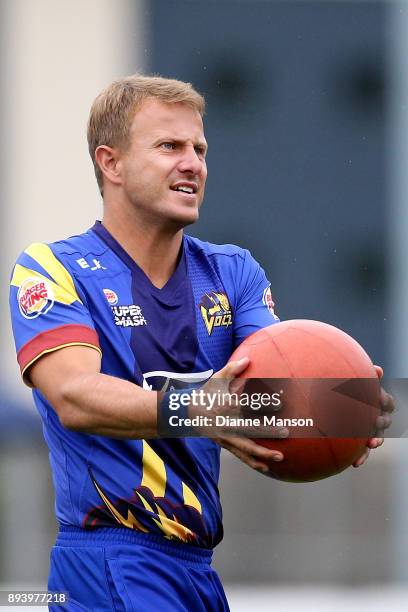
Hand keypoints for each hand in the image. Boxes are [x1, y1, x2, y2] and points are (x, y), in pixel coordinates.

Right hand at [206, 357, 285, 471]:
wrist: (187, 413)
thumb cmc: (206, 392)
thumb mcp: (217, 378)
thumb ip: (232, 369)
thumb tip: (247, 359)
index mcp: (227, 405)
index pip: (249, 405)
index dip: (264, 404)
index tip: (280, 403)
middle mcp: (227, 423)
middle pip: (251, 428)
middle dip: (268, 431)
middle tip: (286, 431)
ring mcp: (226, 436)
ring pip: (246, 447)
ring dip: (264, 453)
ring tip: (280, 457)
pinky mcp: (225, 445)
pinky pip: (240, 455)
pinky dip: (252, 462)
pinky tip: (266, 468)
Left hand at [353, 365, 393, 466]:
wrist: (333, 405)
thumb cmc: (346, 390)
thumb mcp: (353, 382)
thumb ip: (365, 377)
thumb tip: (378, 370)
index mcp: (377, 403)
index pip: (388, 402)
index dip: (385, 400)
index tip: (378, 399)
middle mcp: (377, 417)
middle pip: (385, 420)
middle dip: (381, 421)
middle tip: (374, 420)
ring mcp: (369, 431)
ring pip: (377, 438)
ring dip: (376, 441)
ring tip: (371, 443)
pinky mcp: (360, 442)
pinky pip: (363, 452)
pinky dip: (361, 457)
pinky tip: (355, 463)